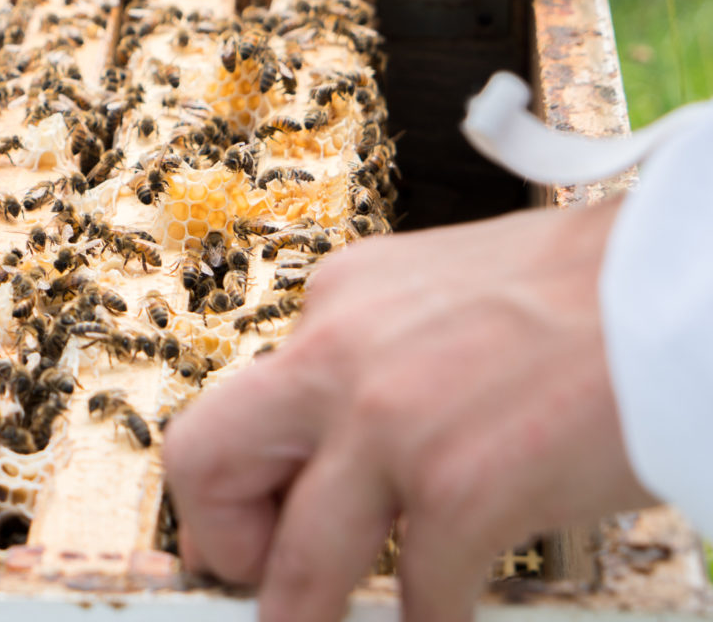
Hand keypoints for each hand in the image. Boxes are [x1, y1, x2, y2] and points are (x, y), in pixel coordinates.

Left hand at [163, 201, 652, 621]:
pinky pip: (417, 599)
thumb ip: (373, 355)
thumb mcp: (433, 295)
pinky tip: (451, 610)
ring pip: (296, 564)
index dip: (240, 477)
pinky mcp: (458, 485)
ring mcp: (389, 420)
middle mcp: (338, 350)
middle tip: (257, 579)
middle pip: (205, 459)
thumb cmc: (571, 292)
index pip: (237, 399)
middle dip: (223, 542)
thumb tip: (337, 444)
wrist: (669, 282)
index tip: (262, 516)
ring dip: (308, 618)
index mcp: (335, 297)